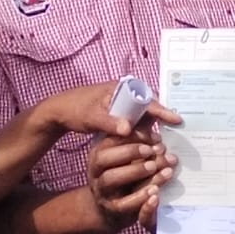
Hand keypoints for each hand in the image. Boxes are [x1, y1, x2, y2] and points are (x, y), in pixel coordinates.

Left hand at [45, 82, 183, 138]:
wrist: (58, 112)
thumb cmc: (74, 110)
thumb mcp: (91, 117)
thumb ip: (109, 123)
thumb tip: (128, 130)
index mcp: (121, 89)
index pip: (147, 99)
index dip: (162, 111)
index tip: (176, 120)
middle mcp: (124, 95)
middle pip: (149, 108)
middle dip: (162, 120)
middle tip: (176, 134)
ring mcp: (122, 105)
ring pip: (143, 117)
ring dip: (152, 129)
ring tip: (164, 143)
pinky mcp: (118, 115)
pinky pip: (135, 122)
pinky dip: (141, 132)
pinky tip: (148, 144)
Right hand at [88, 130, 175, 230]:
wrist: (111, 210)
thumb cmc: (125, 175)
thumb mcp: (130, 155)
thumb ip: (142, 137)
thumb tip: (163, 114)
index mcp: (99, 153)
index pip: (109, 140)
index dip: (131, 136)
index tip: (155, 136)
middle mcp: (96, 170)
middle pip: (104, 157)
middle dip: (129, 151)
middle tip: (153, 149)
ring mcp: (101, 190)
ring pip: (111, 179)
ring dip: (134, 171)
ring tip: (156, 167)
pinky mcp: (111, 209)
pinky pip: (122, 204)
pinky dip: (139, 198)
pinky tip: (156, 192)